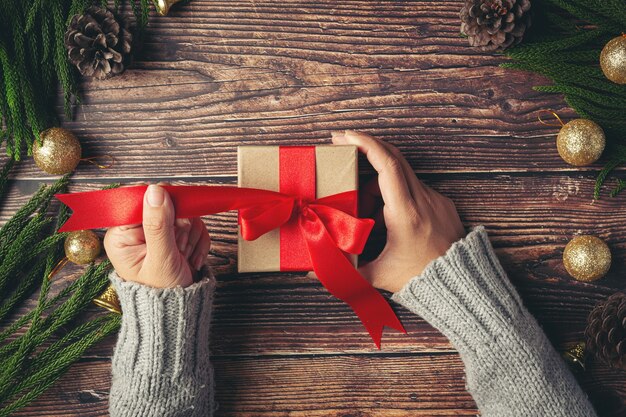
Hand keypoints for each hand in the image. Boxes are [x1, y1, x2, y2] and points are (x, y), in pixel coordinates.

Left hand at [103, 184, 210, 287]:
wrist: (179, 311)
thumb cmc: (163, 293)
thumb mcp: (161, 258)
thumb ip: (158, 224)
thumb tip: (156, 191)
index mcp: (121, 236)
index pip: (138, 202)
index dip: (161, 204)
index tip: (177, 217)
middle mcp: (136, 231)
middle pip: (165, 204)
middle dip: (180, 226)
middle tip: (179, 248)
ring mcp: (157, 232)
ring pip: (183, 213)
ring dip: (191, 235)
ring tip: (184, 257)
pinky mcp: (174, 234)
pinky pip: (194, 223)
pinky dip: (198, 240)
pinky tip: (192, 258)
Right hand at [331, 131, 464, 292]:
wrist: (461, 286)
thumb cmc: (421, 281)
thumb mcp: (379, 276)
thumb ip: (347, 270)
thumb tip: (316, 267)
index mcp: (406, 213)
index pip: (387, 165)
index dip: (366, 144)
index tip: (346, 136)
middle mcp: (423, 200)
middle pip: (394, 157)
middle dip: (367, 147)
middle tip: (343, 145)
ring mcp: (436, 199)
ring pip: (402, 175)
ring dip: (378, 181)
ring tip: (363, 205)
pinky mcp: (444, 204)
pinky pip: (415, 188)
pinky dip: (395, 193)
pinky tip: (385, 216)